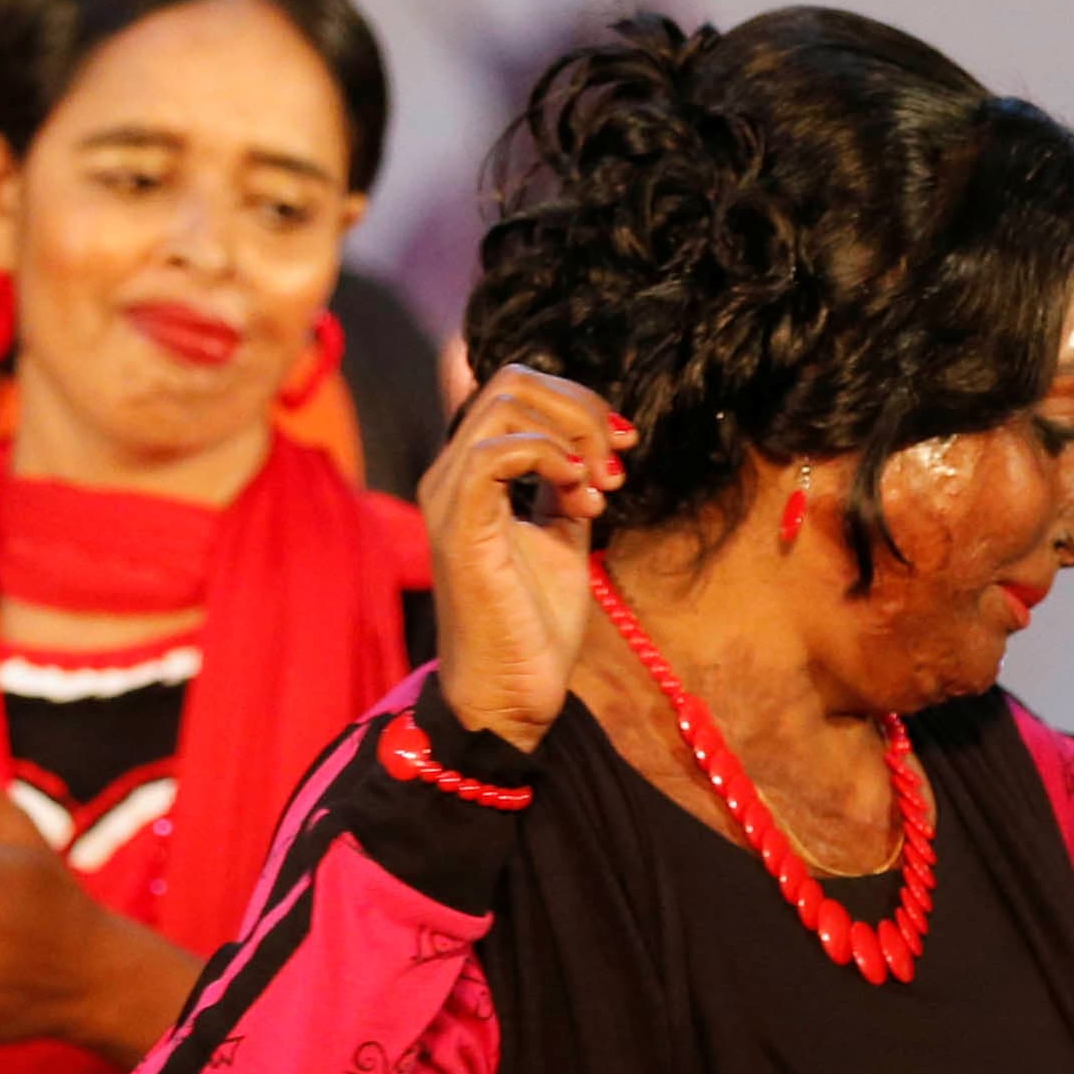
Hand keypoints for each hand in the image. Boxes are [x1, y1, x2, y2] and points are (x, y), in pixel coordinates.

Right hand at [421, 364, 632, 750]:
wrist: (515, 693)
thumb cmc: (534, 624)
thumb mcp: (562, 534)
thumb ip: (565, 485)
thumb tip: (590, 444)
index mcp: (472, 473)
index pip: (517, 388)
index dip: (579, 402)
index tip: (624, 446)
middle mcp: (450, 474)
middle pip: (513, 380)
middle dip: (581, 410)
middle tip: (614, 467)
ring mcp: (449, 496)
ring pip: (506, 402)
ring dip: (572, 434)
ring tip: (598, 488)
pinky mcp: (459, 526)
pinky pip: (496, 451)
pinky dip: (549, 457)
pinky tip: (578, 494)